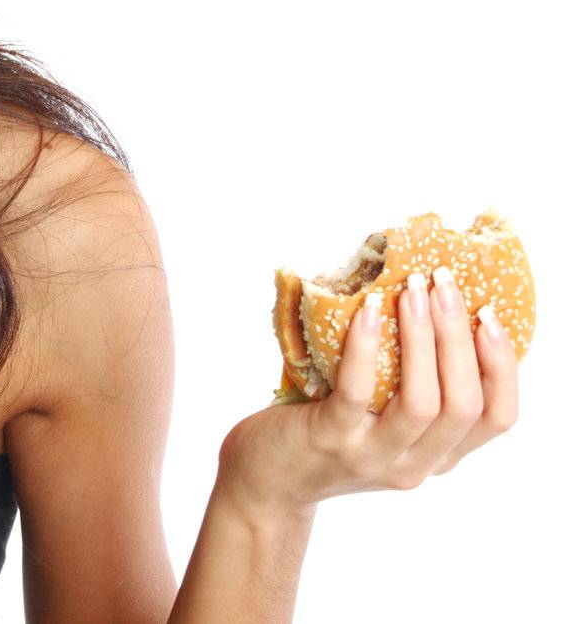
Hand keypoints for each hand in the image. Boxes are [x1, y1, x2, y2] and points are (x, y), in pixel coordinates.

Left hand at [217, 266, 519, 513]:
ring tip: (411, 290)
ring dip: (422, 339)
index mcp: (436, 456)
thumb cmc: (325, 435)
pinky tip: (368, 311)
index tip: (490, 317)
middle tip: (444, 284)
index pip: (496, 418)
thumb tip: (426, 307)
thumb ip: (409, 392)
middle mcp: (413, 464)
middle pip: (464, 404)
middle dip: (459, 338)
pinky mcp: (330, 440)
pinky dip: (367, 347)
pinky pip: (359, 391)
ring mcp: (372, 456)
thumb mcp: (382, 426)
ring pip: (422, 402)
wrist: (266, 484)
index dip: (502, 367)